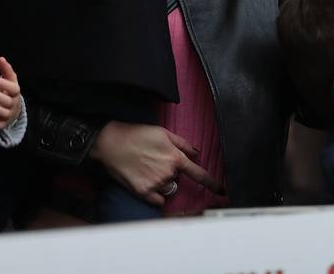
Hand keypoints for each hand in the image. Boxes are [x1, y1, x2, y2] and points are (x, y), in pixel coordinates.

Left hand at [0, 57, 21, 129]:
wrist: (13, 110)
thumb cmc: (9, 93)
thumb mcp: (10, 81)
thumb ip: (6, 70)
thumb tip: (1, 58)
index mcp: (15, 93)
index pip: (14, 89)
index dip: (5, 85)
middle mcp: (13, 104)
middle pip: (7, 101)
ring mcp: (8, 115)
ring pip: (3, 113)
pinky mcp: (3, 123)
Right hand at [90, 122, 223, 205]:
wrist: (111, 143)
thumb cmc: (137, 134)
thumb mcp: (163, 133)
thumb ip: (183, 144)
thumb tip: (196, 153)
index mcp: (175, 157)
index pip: (199, 174)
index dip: (212, 183)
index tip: (221, 191)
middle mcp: (168, 172)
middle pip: (178, 180)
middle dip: (171, 173)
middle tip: (154, 162)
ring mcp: (156, 184)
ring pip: (168, 189)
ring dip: (162, 184)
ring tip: (147, 170)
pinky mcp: (143, 192)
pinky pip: (158, 201)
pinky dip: (155, 195)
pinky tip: (145, 181)